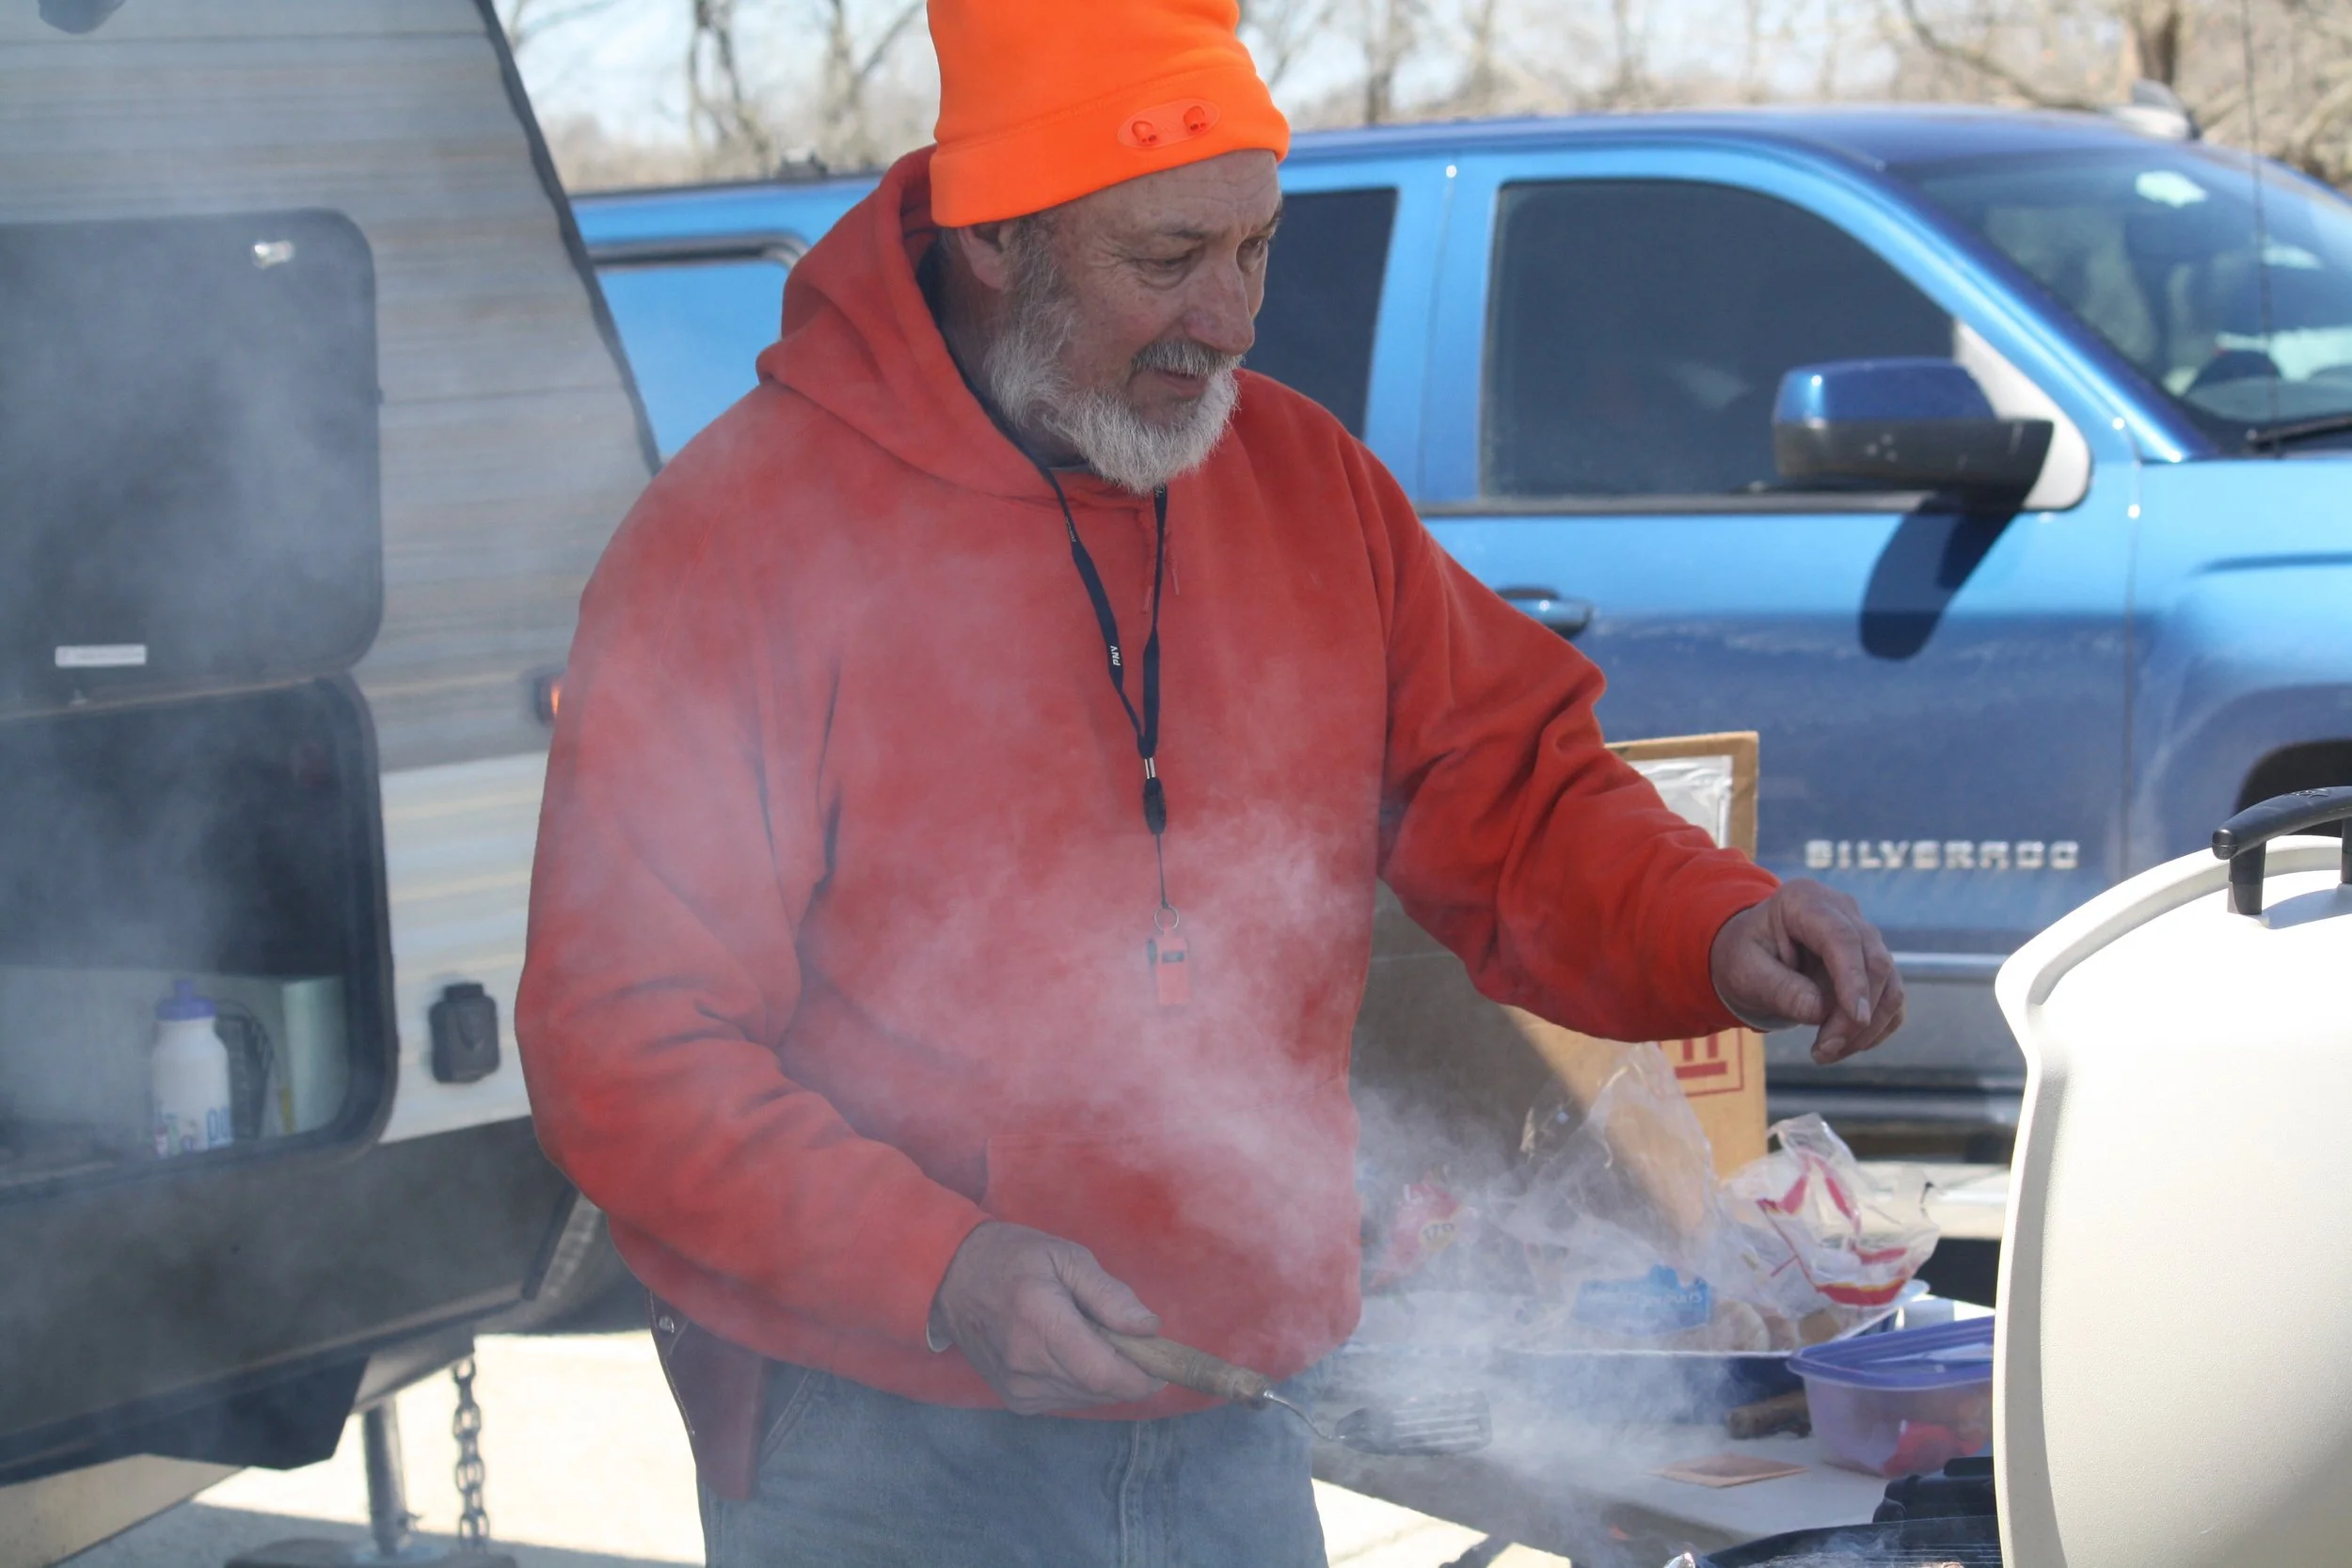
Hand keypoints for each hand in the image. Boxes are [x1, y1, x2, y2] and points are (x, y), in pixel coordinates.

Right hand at [928, 1221, 1164, 1413]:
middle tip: (1133, 1340)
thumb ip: (1109, 1295)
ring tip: (1093, 1336)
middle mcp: (1027, 1365)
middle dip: (1129, 1372)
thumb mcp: (1066, 1257)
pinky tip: (1074, 1351)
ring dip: (1106, 1376)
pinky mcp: (1015, 1400)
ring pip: (1087, 1398)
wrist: (950, 1279)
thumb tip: (1148, 1328)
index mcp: (1041, 1324)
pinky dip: (1084, 1382)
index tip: (1164, 1364)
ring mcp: (1018, 1388)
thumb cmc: (1012, 1258)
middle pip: (1100, 1389)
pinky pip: (1067, 1400)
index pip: (1104, 1374)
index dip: (1142, 1377)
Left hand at [1710, 880, 1903, 1064]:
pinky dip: (1875, 1028)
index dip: (1853, 979)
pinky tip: (1843, 1045)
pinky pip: (1891, 999)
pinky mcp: (1875, 964)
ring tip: (1824, 1053)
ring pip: (1889, 984)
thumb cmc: (1744, 958)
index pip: (1842, 938)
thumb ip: (1781, 989)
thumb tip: (1821, 1012)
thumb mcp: (1746, 973)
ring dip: (1866, 1028)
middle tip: (1822, 1052)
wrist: (1751, 955)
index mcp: (1804, 900)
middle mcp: (1843, 911)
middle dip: (1854, 1016)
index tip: (1856, 1019)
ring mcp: (1864, 936)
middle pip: (1873, 963)